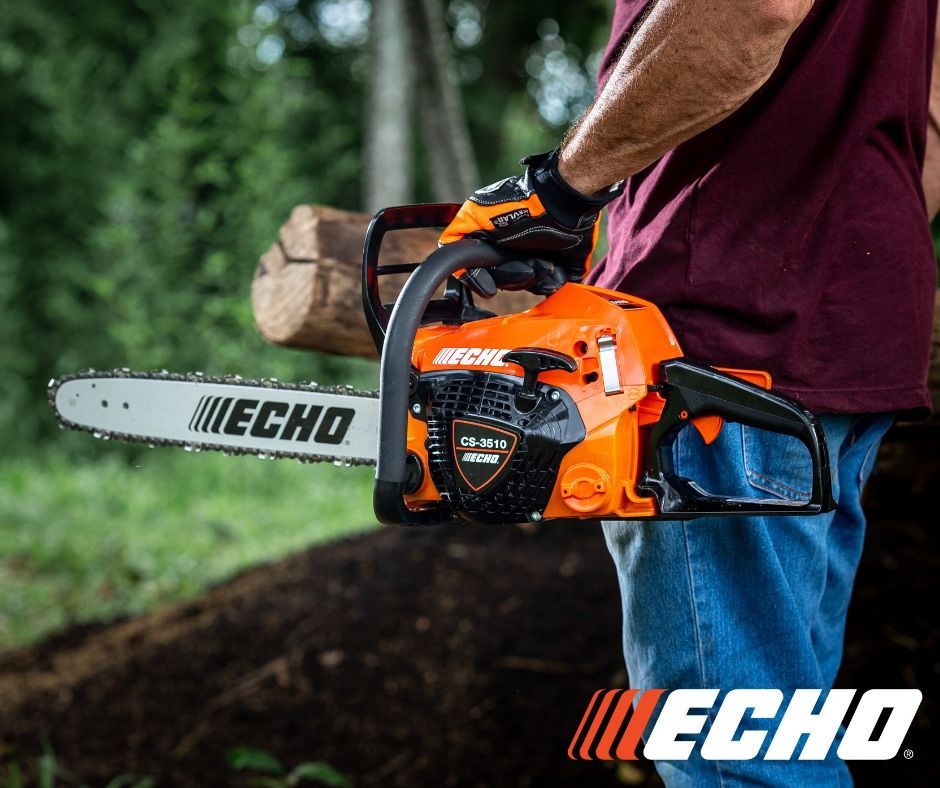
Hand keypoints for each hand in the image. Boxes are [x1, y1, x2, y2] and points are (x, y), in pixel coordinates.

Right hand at [439, 150, 623, 297]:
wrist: (566, 202)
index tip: (490, 286)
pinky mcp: (559, 266)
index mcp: (492, 244)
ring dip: (537, 277)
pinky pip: (552, 287)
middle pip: (506, 283)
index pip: (480, 275)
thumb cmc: (523, 205)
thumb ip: (456, 235)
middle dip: (516, 275)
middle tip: (529, 260)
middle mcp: (512, 253)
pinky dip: (554, 280)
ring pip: (529, 287)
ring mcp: (535, 260)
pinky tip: (556, 266)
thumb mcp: (476, 213)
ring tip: (545, 260)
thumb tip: (454, 266)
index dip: (484, 281)